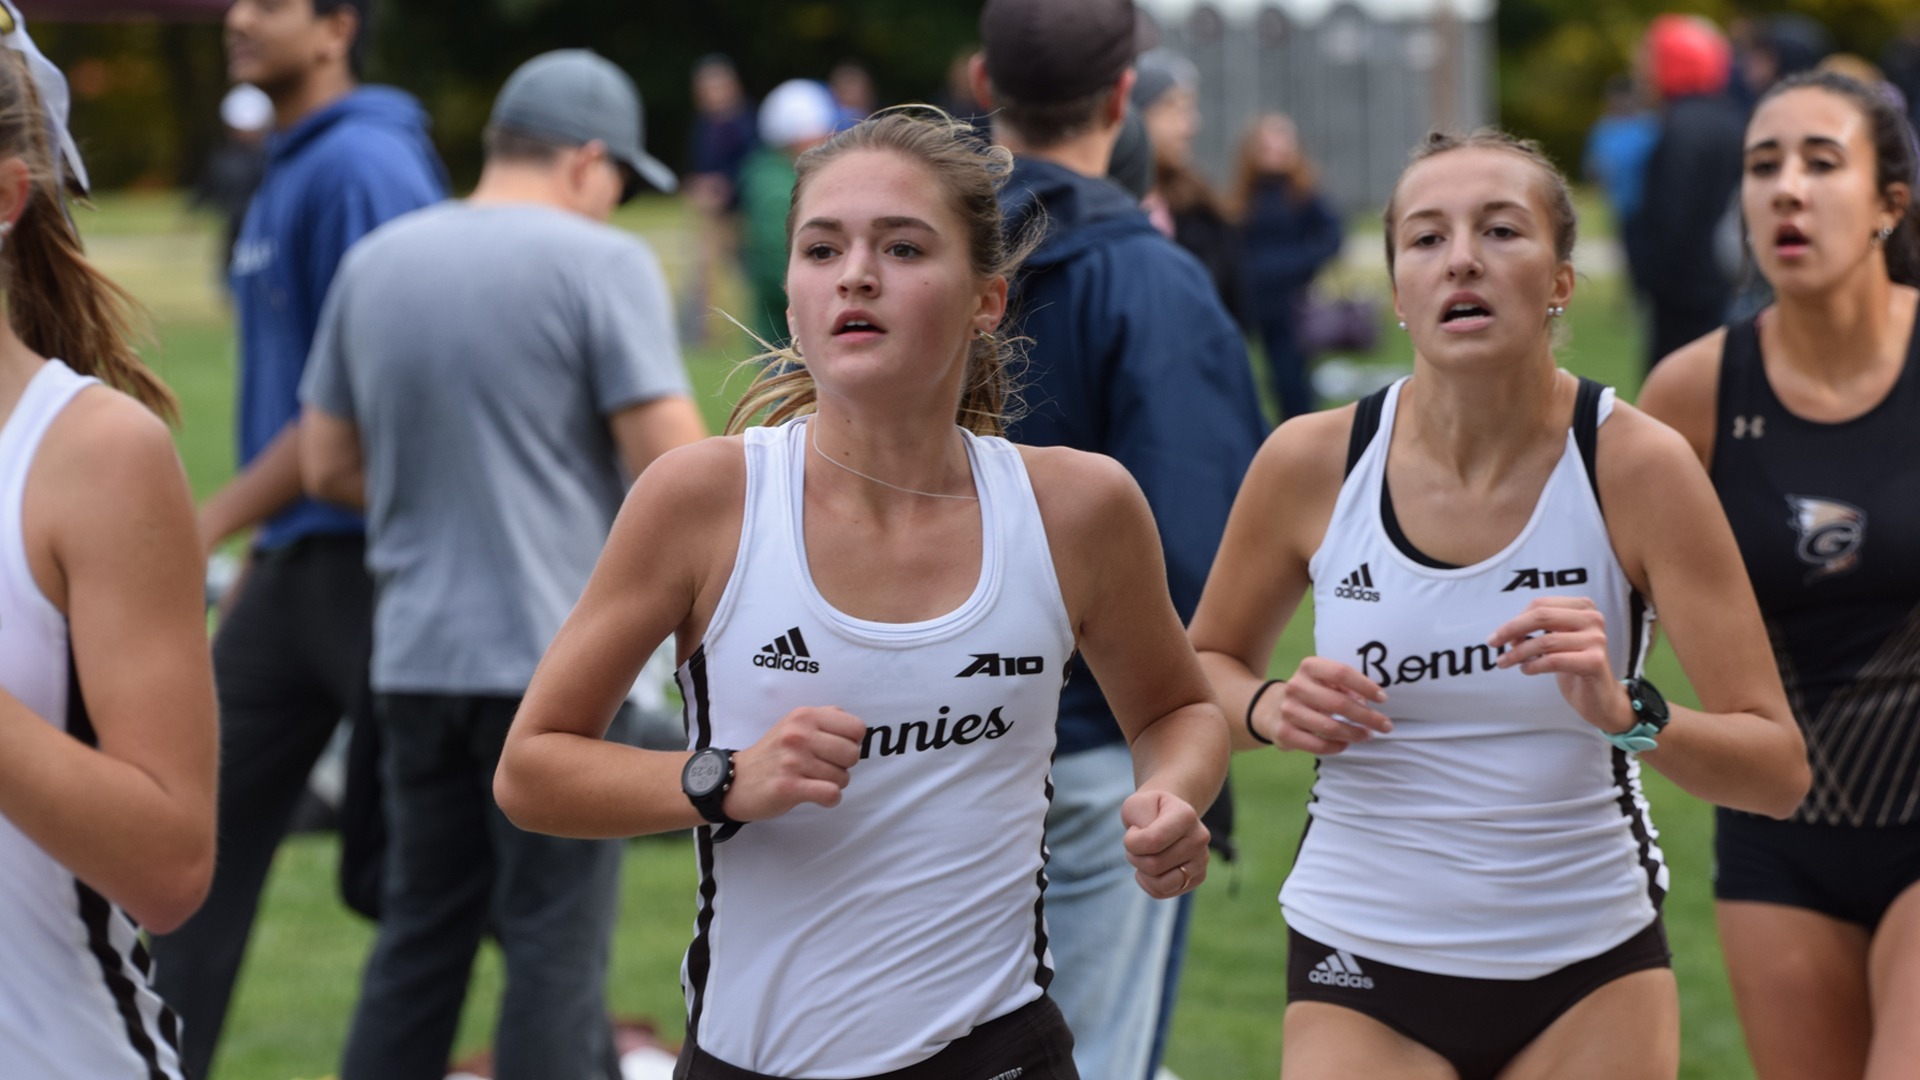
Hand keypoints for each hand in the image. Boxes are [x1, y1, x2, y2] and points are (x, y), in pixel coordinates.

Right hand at [722, 706, 865, 821]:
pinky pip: (831, 794)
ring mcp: (793, 760)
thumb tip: (855, 728)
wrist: (735, 779)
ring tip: (815, 781)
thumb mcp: (794, 723)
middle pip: (852, 754)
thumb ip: (824, 719)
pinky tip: (817, 796)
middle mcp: (799, 734)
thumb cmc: (773, 754)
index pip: (856, 727)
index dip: (852, 742)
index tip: (836, 750)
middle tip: (825, 768)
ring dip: (834, 784)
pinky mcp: (789, 786)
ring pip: (843, 777)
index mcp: (804, 716)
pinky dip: (830, 799)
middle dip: (844, 766)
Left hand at [1121, 789, 1210, 897]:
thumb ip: (1138, 818)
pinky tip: (1150, 869)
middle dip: (1134, 856)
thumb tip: (1151, 844)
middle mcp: (1200, 838)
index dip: (1131, 842)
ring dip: (1143, 873)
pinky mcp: (1197, 878)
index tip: (1132, 831)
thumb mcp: (1135, 804)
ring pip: (1162, 884)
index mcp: (1186, 816)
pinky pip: (1163, 892)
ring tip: (1144, 857)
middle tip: (1137, 845)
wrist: (1166, 815)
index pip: (1152, 842)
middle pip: (1154, 865)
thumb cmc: (1148, 810)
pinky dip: (1148, 883)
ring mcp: (1201, 860)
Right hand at [1257, 656, 1390, 754]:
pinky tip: (1346, 744)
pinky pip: (1317, 745)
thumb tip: (1367, 703)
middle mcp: (1296, 686)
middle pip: (1339, 702)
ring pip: (1330, 726)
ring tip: (1367, 735)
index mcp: (1309, 667)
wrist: (1271, 708)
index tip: (1383, 699)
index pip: (1341, 673)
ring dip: (1354, 733)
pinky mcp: (1284, 733)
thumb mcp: (1324, 681)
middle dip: (1367, 717)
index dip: (1365, 686)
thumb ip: (1345, 687)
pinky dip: (1336, 746)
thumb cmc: (1310, 693)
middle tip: (1385, 725)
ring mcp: (1288, 710)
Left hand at [1488, 596, 1631, 733]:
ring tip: (1505, 662)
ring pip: (1545, 641)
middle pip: (1541, 616)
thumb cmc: (1574, 666)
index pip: (1540, 605)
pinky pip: (1553, 660)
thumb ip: (1534, 632)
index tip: (1497, 635)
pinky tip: (1526, 669)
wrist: (1601, 698)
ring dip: (1517, 653)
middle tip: (1493, 644)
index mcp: (1582, 607)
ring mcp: (1597, 639)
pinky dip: (1533, 665)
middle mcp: (1592, 618)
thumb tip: (1507, 633)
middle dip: (1511, 630)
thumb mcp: (1552, 644)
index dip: (1515, 619)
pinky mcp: (1595, 661)